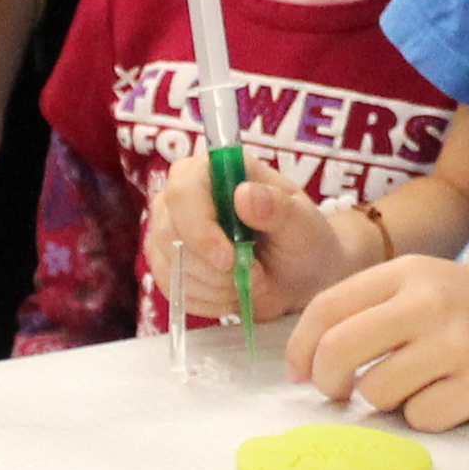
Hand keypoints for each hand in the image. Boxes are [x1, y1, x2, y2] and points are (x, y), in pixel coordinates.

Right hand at [157, 159, 382, 327]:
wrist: (298, 275)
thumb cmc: (302, 240)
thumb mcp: (303, 224)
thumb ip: (277, 208)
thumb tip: (243, 195)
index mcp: (214, 169)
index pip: (184, 191)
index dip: (200, 228)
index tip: (229, 259)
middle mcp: (182, 194)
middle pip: (169, 233)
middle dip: (214, 269)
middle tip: (256, 274)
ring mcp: (168, 229)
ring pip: (171, 267)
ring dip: (215, 287)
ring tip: (250, 280)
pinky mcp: (165, 263)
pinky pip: (174, 291)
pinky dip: (208, 300)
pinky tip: (233, 292)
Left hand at [285, 255, 468, 431]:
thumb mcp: (434, 283)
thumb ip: (378, 306)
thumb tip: (311, 353)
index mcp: (411, 271)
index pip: (327, 307)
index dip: (300, 347)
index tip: (297, 373)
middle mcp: (431, 302)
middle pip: (339, 351)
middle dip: (327, 381)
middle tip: (339, 392)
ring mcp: (459, 344)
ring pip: (377, 392)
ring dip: (382, 403)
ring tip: (411, 389)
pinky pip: (421, 418)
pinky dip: (425, 419)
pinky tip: (449, 400)